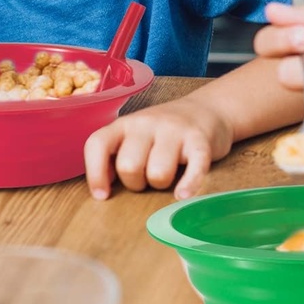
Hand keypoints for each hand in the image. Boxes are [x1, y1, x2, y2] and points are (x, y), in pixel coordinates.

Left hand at [83, 97, 233, 200]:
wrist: (208, 108)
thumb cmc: (165, 134)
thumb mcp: (135, 136)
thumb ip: (117, 157)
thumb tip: (102, 190)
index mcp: (125, 124)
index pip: (98, 144)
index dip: (95, 174)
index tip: (103, 195)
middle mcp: (146, 123)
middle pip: (128, 166)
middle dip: (136, 183)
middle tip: (147, 178)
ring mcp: (174, 130)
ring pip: (158, 173)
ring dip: (162, 184)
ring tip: (168, 177)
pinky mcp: (200, 140)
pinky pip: (193, 168)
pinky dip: (188, 185)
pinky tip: (184, 195)